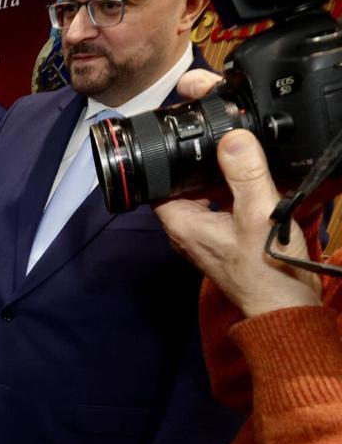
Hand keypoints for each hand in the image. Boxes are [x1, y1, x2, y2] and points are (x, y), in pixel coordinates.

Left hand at [153, 128, 321, 317]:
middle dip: (202, 166)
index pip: (159, 183)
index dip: (169, 161)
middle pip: (184, 186)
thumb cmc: (266, 269)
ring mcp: (207, 236)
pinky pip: (225, 208)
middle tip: (225, 147)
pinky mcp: (226, 239)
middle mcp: (188, 230)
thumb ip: (245, 174)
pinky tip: (257, 186)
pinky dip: (237, 195)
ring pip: (207, 196)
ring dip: (223, 180)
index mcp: (182, 223)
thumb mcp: (257, 213)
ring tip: (244, 163)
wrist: (285, 305)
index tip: (188, 140)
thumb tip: (232, 139)